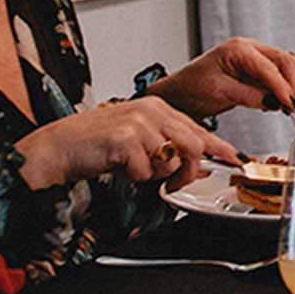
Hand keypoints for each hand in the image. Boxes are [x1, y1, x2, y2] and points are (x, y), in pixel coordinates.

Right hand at [16, 97, 237, 191]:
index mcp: (156, 108)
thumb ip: (167, 149)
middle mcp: (150, 111)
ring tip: (137, 170)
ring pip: (172, 158)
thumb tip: (198, 167)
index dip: (219, 147)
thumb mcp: (137, 142)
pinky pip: (146, 169)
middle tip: (175, 185)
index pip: (198, 128)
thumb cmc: (95, 145)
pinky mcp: (124, 139)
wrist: (57, 147)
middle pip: (193, 143)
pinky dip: (135, 176)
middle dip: (189, 170)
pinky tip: (119, 167)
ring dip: (158, 174)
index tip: (237, 160)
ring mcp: (138, 122)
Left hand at [149, 37, 294, 118]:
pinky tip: (276, 102)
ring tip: (284, 106)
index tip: (290, 105)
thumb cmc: (192, 88)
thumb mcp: (220, 93)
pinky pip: (278, 76)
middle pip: (285, 61)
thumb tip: (276, 102)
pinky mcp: (256, 71)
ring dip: (289, 86)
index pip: (270, 67)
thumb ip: (250, 96)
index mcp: (238, 49)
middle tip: (291, 106)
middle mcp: (249, 49)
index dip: (283, 87)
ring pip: (285, 68)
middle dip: (292, 84)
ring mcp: (254, 58)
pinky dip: (282, 89)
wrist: (180, 93)